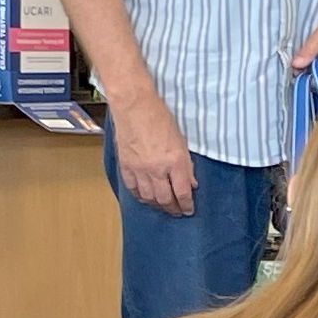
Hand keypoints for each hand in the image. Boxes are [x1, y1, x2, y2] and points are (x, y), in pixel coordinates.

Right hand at [112, 91, 196, 214]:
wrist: (134, 106)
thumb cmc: (159, 118)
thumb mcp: (181, 141)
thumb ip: (186, 164)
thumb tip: (191, 183)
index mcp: (174, 162)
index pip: (183, 192)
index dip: (187, 205)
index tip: (189, 210)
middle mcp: (157, 169)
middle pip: (166, 199)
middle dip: (173, 208)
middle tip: (177, 212)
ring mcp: (139, 169)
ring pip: (149, 197)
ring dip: (157, 205)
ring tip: (163, 207)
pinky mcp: (126, 165)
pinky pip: (133, 188)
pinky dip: (140, 196)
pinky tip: (146, 198)